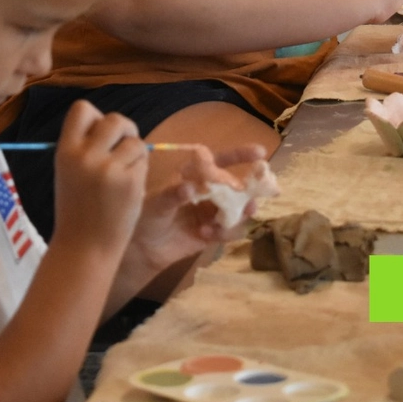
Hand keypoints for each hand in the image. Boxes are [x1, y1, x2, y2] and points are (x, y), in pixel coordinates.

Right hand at [50, 100, 148, 254]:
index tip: (101, 135)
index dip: (97, 118)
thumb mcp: (69, 172)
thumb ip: (85, 148)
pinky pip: (143, 162)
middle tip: (124, 149)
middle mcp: (85, 156)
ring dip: (135, 154)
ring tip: (125, 174)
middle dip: (126, 131)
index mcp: (65, 151)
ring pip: (135, 141)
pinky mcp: (130, 182)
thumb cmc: (78, 209)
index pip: (83, 109)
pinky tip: (129, 188)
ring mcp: (109, 169)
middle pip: (116, 120)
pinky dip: (141, 171)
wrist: (84, 246)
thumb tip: (110, 125)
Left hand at [128, 144, 266, 271]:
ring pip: (239, 210)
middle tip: (251, 201)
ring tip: (236, 218)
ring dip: (242, 214)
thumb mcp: (156, 202)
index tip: (260, 152)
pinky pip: (230, 231)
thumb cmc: (146, 216)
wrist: (142, 249)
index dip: (240, 155)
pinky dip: (224, 232)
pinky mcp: (215, 233)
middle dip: (249, 192)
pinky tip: (207, 234)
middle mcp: (209, 192)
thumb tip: (190, 188)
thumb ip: (173, 195)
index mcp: (196, 176)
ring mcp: (214, 212)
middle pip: (238, 186)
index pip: (220, 161)